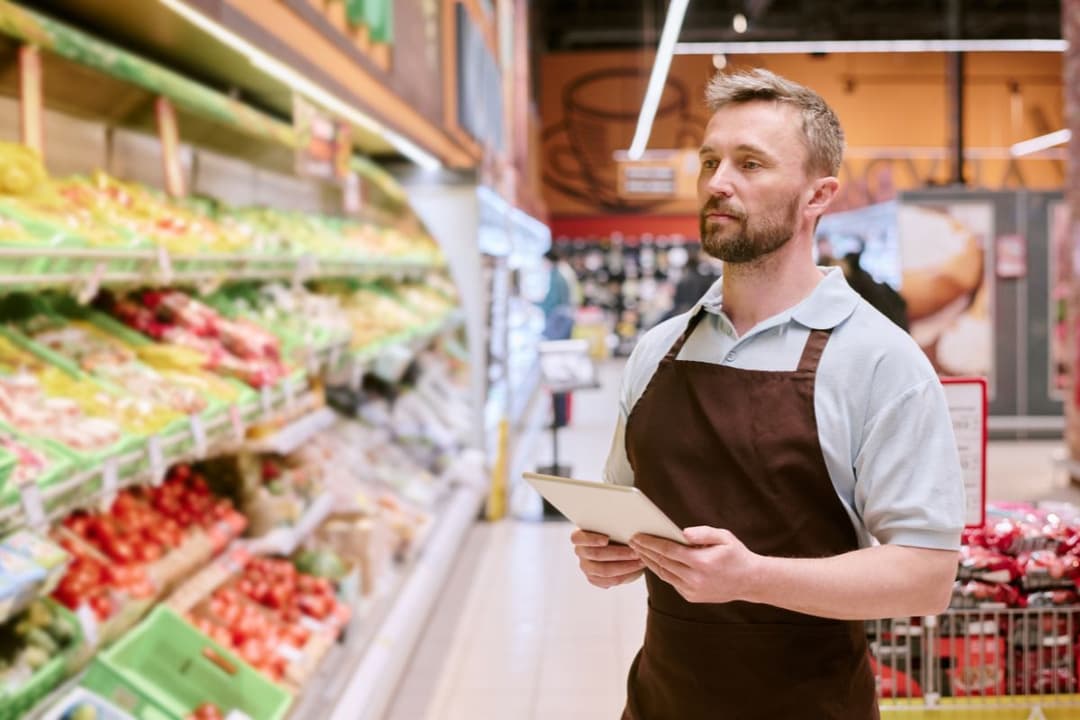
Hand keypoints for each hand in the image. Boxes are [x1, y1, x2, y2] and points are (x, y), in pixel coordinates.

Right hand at [571, 529, 644, 588]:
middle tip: (636, 551)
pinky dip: (624, 576)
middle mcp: (580, 552)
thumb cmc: (615, 532)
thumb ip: (615, 526)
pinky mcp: (594, 579)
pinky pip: (608, 581)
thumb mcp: (613, 527)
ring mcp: (586, 567)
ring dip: (625, 566)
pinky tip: (635, 570)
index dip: (591, 539)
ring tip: (640, 561)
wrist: (619, 547)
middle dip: (618, 554)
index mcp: (579, 536)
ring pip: (604, 570)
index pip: (578, 538)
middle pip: (595, 555)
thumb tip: (629, 526)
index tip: (606, 540)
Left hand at [629, 526, 759, 603]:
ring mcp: (692, 590)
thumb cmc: (736, 555)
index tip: (637, 536)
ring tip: (639, 550)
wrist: (750, 582)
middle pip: (662, 562)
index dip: (650, 543)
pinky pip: (672, 581)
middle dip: (645, 550)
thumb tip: (680, 532)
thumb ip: (701, 533)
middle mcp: (695, 579)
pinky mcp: (692, 597)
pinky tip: (654, 561)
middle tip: (632, 540)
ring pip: (664, 574)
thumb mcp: (723, 537)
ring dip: (649, 562)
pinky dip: (662, 570)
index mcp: (702, 562)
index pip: (668, 550)